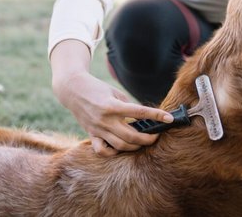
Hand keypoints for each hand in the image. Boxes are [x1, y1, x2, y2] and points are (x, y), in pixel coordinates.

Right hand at [53, 71, 174, 156]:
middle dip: (147, 138)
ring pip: (120, 145)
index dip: (156, 116)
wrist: (72, 89)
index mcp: (112, 105)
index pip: (139, 112)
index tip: (169, 118)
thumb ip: (128, 106)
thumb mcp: (115, 92)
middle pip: (131, 136)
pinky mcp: (91, 134)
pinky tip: (121, 147)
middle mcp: (105, 119)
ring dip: (135, 146)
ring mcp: (97, 129)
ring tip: (142, 142)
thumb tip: (144, 119)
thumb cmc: (97, 88)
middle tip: (155, 136)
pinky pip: (102, 150)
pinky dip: (113, 152)